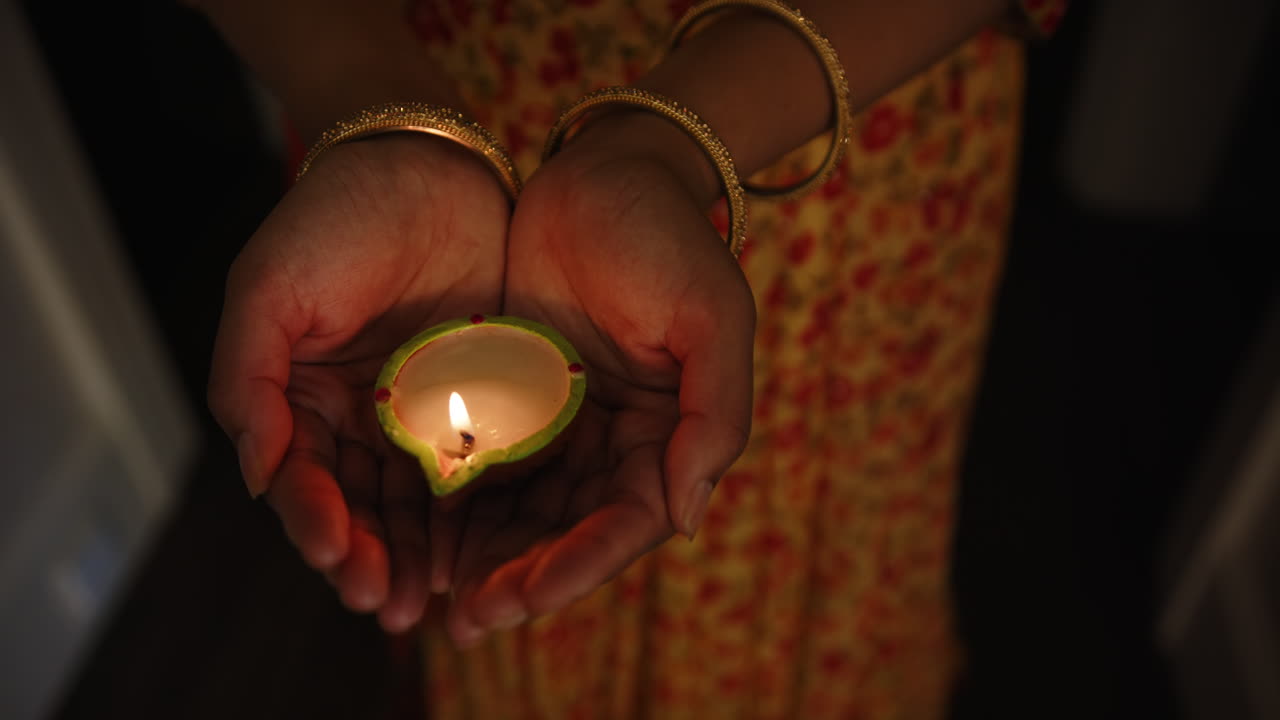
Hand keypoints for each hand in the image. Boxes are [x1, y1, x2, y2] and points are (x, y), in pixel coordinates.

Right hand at [207, 134, 508, 631]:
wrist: (427, 162)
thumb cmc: (336, 218)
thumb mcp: (269, 289)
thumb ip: (246, 381)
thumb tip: (258, 477)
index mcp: (300, 398)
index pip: (302, 480)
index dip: (316, 524)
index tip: (341, 560)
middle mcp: (358, 416)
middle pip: (359, 506)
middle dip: (370, 559)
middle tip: (390, 604)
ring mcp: (421, 412)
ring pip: (416, 502)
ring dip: (420, 556)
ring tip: (435, 603)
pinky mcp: (481, 400)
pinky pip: (477, 468)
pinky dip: (474, 516)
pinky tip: (484, 552)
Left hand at [442, 114, 755, 645]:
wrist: (608, 168)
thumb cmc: (669, 238)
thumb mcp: (712, 318)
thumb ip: (715, 418)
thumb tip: (686, 517)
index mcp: (670, 435)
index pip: (627, 521)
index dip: (580, 565)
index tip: (525, 596)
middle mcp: (617, 441)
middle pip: (568, 531)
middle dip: (521, 579)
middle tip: (466, 621)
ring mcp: (563, 422)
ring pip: (522, 511)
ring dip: (484, 558)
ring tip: (432, 600)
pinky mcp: (516, 396)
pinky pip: (486, 462)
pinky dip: (459, 505)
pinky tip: (419, 534)